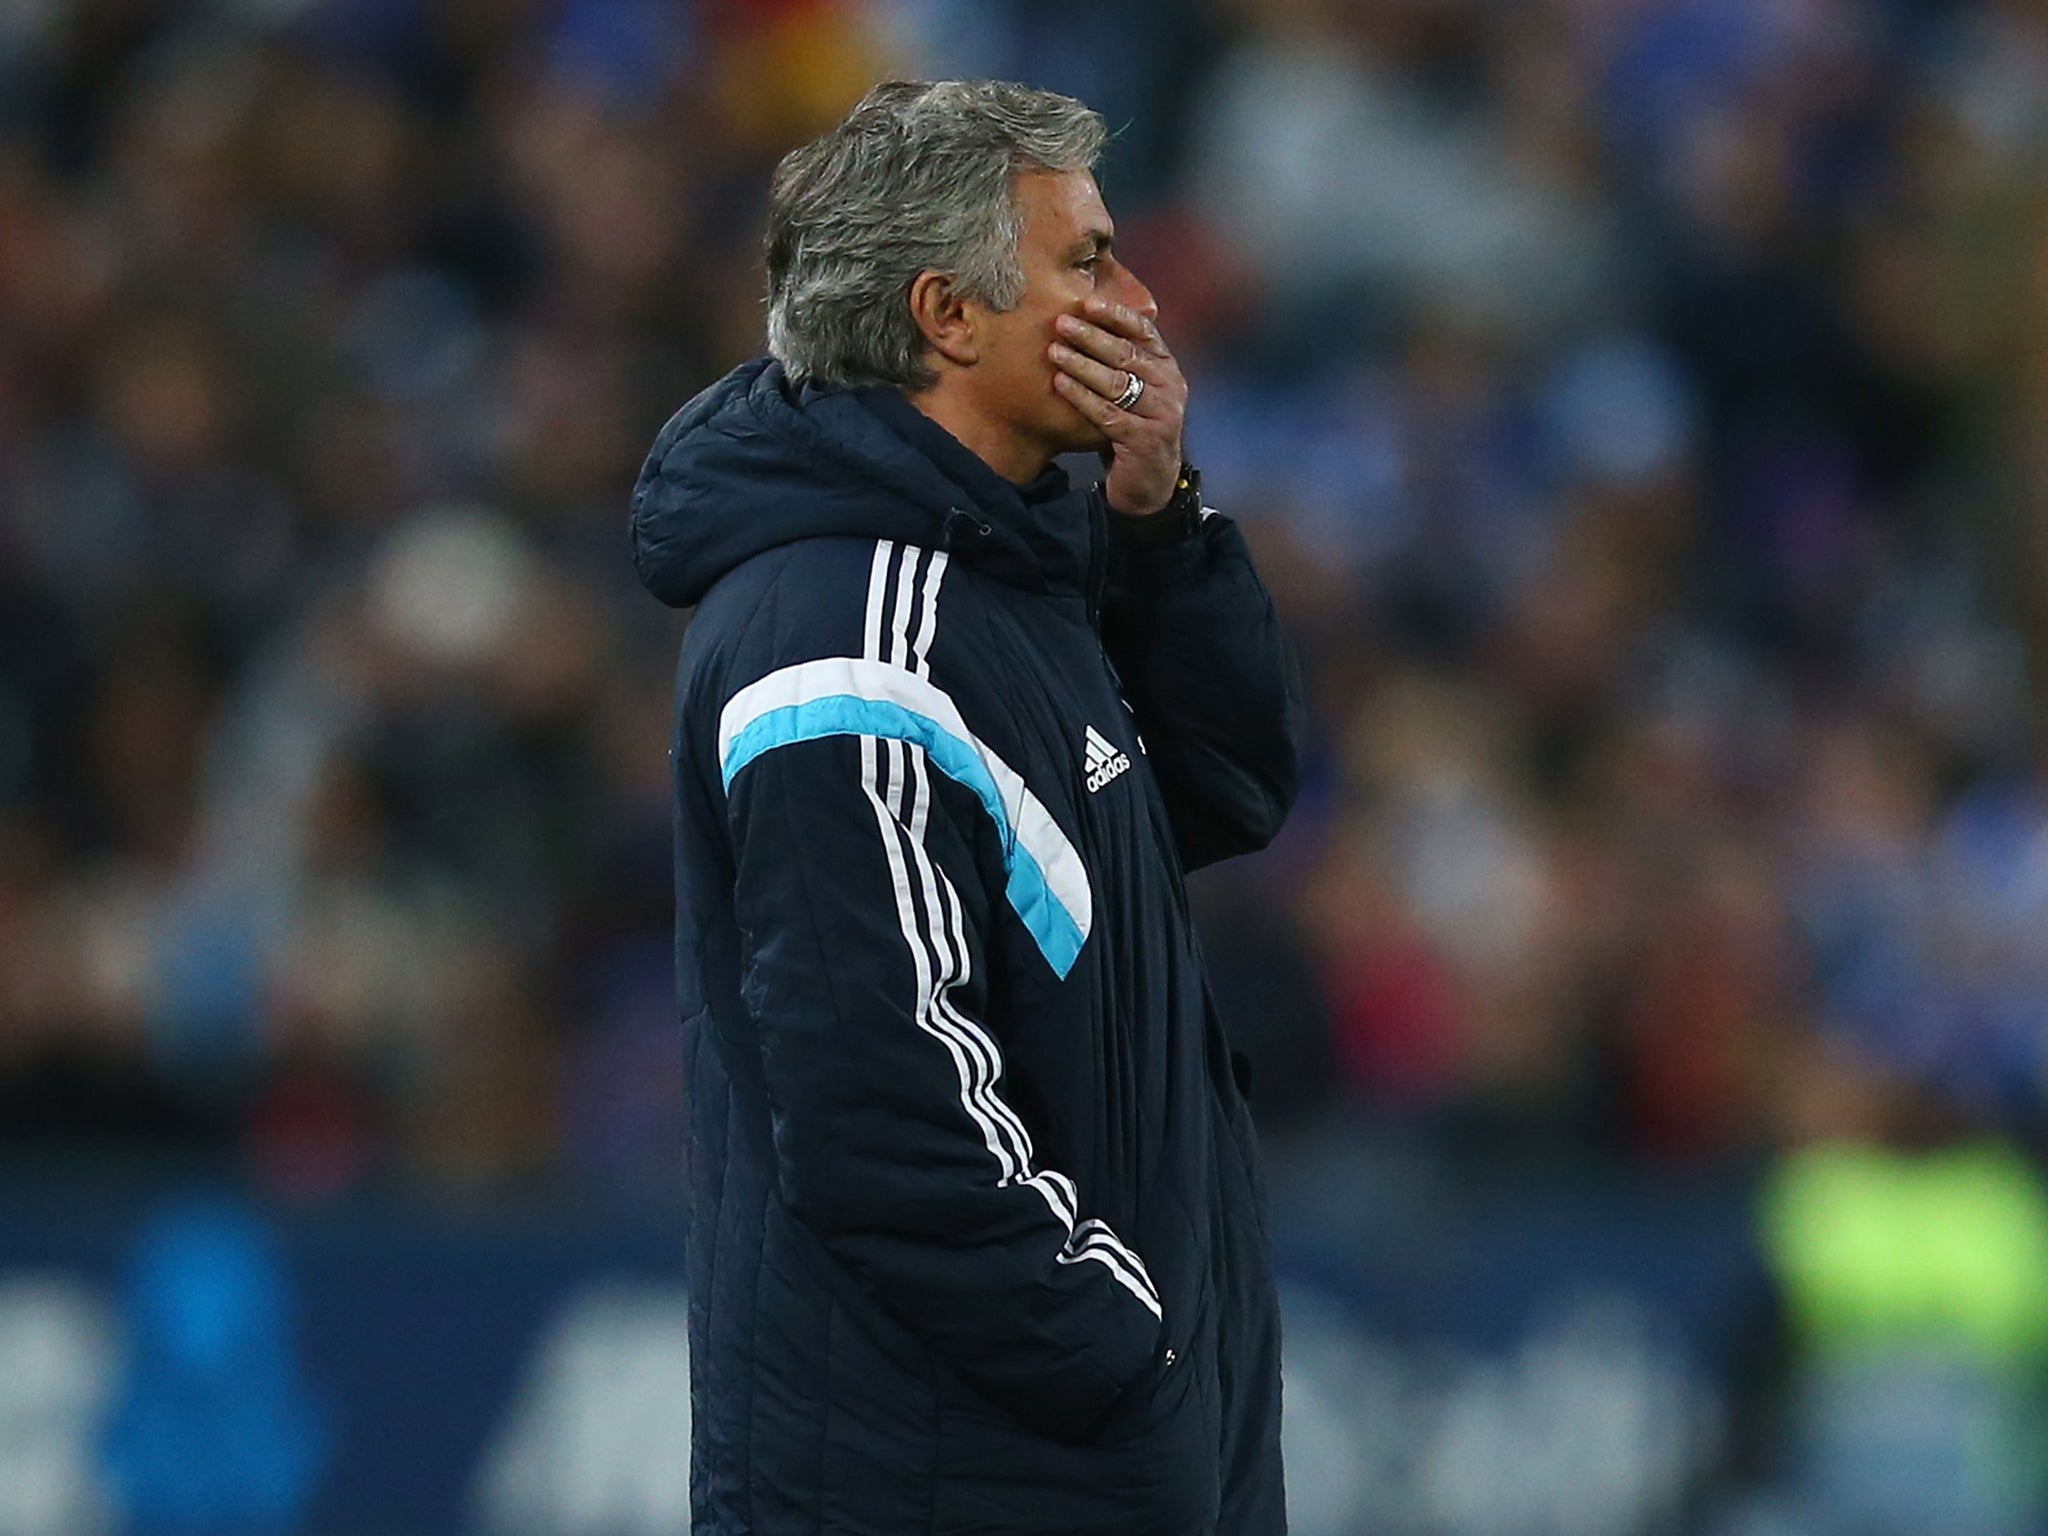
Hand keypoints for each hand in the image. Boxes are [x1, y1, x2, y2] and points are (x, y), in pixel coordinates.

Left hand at [1048, 297, 1186, 516]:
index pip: (1144, 331)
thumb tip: (1083, 319)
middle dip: (1091, 336)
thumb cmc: (1133, 428)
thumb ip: (1122, 361)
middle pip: (1126, 354)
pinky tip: (1060, 383)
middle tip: (1061, 322)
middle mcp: (1170, 386)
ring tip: (1054, 351)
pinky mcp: (1144, 439)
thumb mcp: (1134, 391)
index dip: (1116, 314)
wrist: (1150, 483)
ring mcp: (1161, 413)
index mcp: (1167, 367)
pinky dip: (1081, 396)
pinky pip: (1107, 413)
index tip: (1087, 301)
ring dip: (1081, 364)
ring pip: (1116, 382)